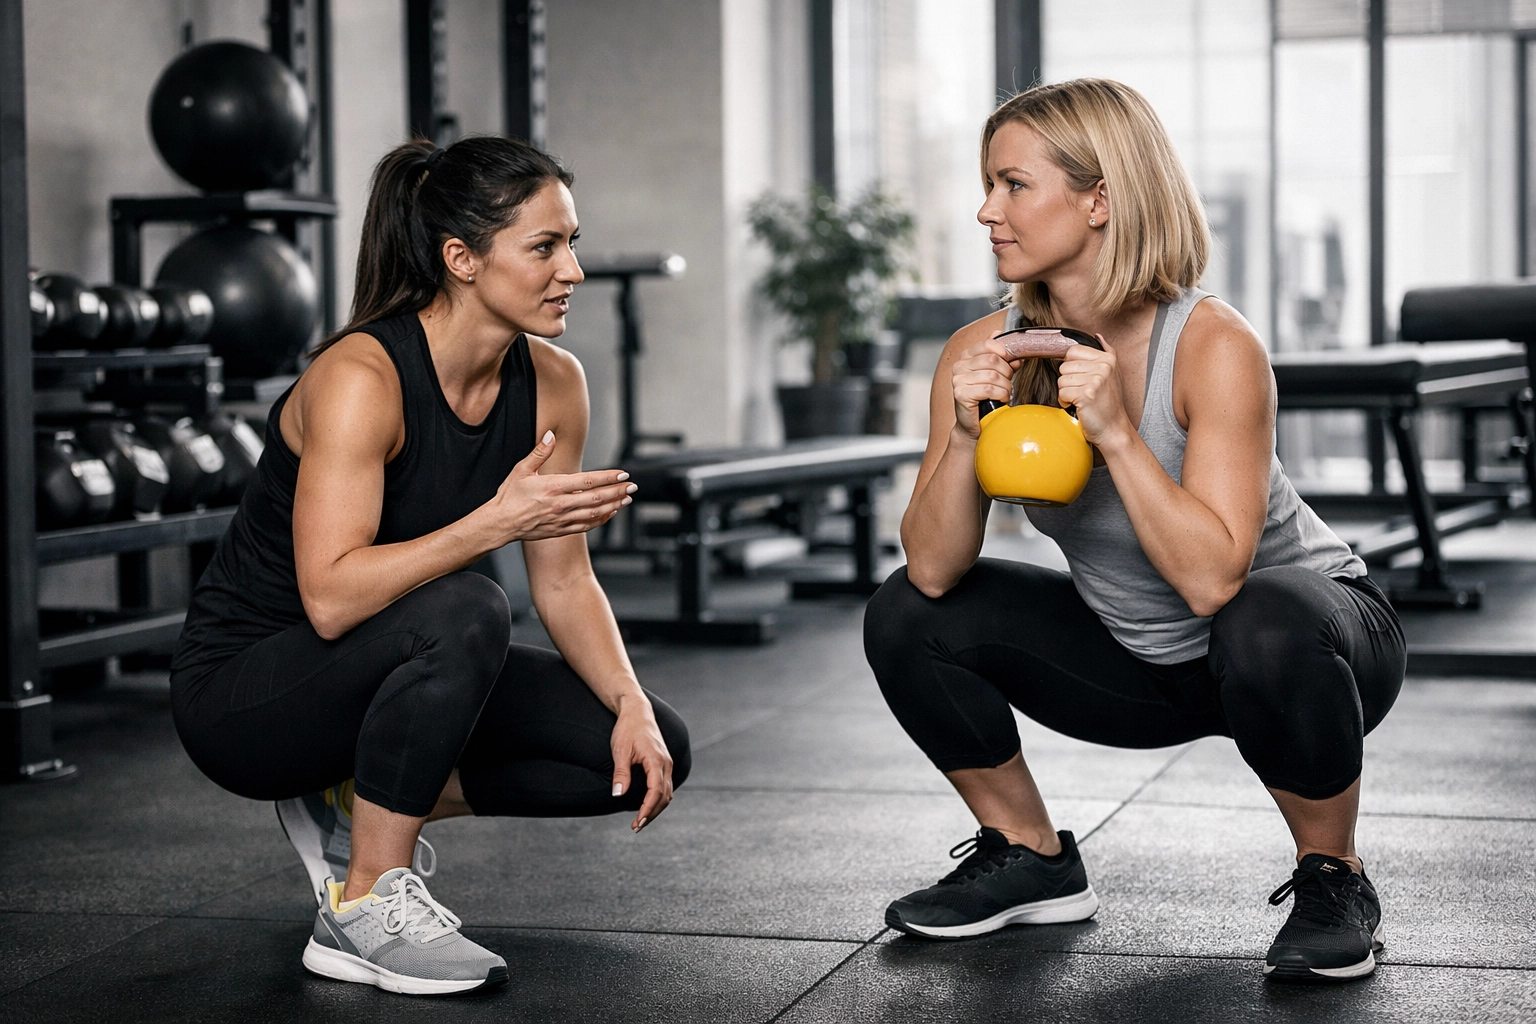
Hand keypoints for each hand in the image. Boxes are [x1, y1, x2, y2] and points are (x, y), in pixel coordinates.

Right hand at [479, 431, 635, 542]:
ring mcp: (562, 519)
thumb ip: (539, 452)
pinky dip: (601, 520)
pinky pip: (587, 526)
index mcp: (553, 487)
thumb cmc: (509, 496)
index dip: (608, 477)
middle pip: (597, 498)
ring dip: (614, 506)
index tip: (623, 474)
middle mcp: (561, 504)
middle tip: (633, 486)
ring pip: (595, 513)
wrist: (500, 524)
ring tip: (627, 499)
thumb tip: (550, 435)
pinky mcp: (561, 530)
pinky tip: (610, 513)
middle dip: (618, 491)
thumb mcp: (521, 469)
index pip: (587, 481)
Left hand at [609, 698, 674, 831]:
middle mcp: (666, 763)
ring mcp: (667, 763)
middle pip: (664, 796)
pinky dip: (658, 799)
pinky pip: (665, 786)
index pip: (655, 792)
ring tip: (641, 820)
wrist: (637, 711)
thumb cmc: (628, 728)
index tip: (637, 822)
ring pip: (667, 793)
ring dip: (656, 808)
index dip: (647, 810)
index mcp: (657, 760)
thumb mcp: (620, 750)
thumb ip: (621, 773)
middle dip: (651, 813)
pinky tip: (648, 806)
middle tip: (636, 826)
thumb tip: (618, 795)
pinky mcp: (664, 763)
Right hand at [950, 331, 1020, 438]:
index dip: (1005, 353)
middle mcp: (959, 366)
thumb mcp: (997, 374)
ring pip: (993, 375)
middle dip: (1006, 372)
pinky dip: (1001, 394)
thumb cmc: (986, 398)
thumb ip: (1003, 359)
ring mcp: (958, 380)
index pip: (988, 344)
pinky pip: (989, 389)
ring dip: (1005, 386)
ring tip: (1005, 393)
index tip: (1012, 363)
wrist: (975, 423)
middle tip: (1007, 383)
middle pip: (992, 359)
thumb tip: (1015, 349)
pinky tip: (1001, 399)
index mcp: (966, 356)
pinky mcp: (960, 394)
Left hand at [1056, 338, 1132, 446]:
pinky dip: (1065, 402)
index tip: (1080, 378)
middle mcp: (1103, 367)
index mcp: (1107, 358)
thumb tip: (1097, 336)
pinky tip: (1078, 406)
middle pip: (1064, 366)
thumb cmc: (1109, 404)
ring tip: (1081, 399)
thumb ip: (1106, 352)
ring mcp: (1095, 380)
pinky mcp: (1086, 394)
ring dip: (1066, 392)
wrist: (1114, 428)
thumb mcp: (1113, 374)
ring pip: (1061, 380)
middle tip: (1082, 392)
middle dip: (1068, 381)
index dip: (1071, 366)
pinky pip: (1062, 393)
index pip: (1072, 351)